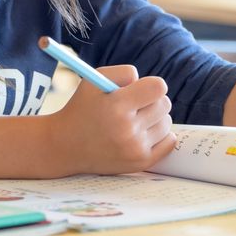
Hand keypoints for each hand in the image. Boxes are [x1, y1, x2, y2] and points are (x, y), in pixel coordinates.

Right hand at [50, 65, 175, 173]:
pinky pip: (169, 142)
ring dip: (154, 119)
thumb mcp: (93, 81)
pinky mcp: (141, 162)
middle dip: (152, 101)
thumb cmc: (82, 108)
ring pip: (166, 123)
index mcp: (117, 105)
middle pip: (164, 104)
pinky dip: (160, 135)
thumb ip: (123, 73)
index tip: (141, 89)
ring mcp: (135, 148)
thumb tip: (146, 81)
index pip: (157, 88)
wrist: (66, 145)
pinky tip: (142, 133)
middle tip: (135, 105)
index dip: (151, 85)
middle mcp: (128, 128)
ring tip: (134, 121)